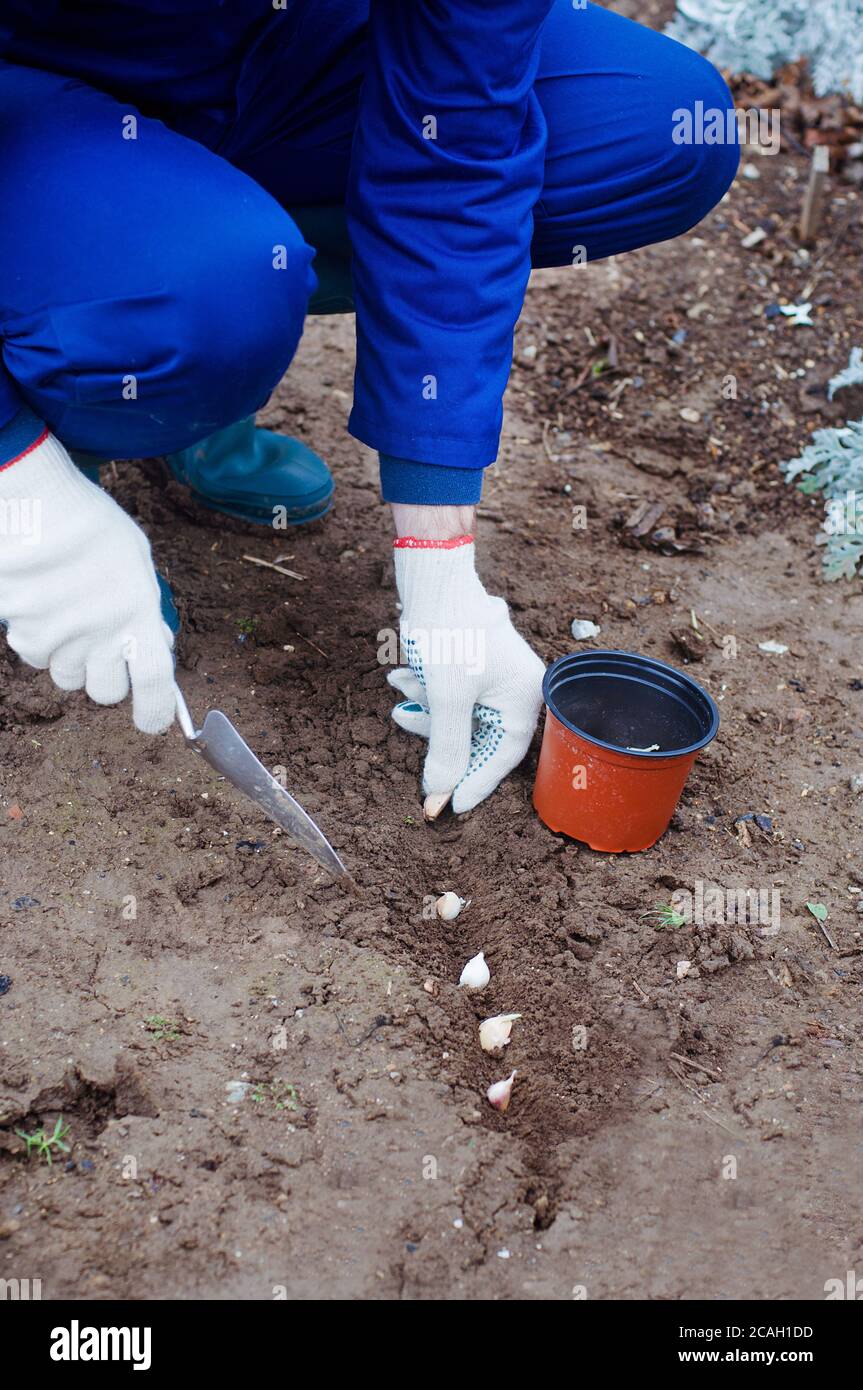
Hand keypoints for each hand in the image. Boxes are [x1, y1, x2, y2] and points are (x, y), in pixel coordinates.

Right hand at [0, 431, 174, 732]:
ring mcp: (60, 639)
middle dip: (107, 678)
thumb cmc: (92, 527)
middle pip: (105, 691)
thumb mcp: (137, 564)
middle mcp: (101, 637)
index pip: (154, 684)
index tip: (153, 723)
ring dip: (71, 659)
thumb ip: (146, 609)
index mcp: (138, 617)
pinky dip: (40, 642)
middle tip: (103, 649)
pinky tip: (42, 606)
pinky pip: (35, 656)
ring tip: (70, 616)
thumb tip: (155, 643)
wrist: (36, 506)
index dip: (155, 711)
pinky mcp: (24, 634)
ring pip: (66, 676)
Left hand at [388, 509, 544, 813]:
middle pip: (476, 736)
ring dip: (425, 703)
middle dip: (435, 728)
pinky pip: (452, 696)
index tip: (448, 807)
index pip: (502, 757)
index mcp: (526, 698)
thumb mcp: (447, 697)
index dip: (474, 784)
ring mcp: (497, 677)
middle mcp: (518, 689)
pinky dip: (427, 690)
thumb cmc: (450, 632)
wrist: (435, 576)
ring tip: (400, 680)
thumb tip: (440, 794)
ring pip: (458, 715)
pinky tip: (403, 673)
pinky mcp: (476, 666)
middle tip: (401, 718)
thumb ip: (447, 750)